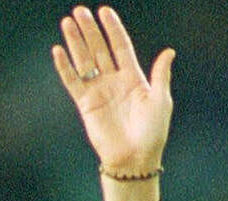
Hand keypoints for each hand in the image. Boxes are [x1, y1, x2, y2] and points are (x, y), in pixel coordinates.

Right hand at [51, 6, 174, 179]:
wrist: (134, 160)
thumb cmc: (152, 133)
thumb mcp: (161, 101)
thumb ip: (160, 75)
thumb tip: (169, 51)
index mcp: (133, 77)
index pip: (120, 46)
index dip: (113, 29)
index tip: (105, 12)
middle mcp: (113, 81)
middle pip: (99, 48)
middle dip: (90, 30)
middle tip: (80, 11)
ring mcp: (98, 91)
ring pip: (84, 60)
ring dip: (76, 42)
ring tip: (68, 22)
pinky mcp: (85, 104)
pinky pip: (72, 81)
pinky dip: (64, 67)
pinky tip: (58, 51)